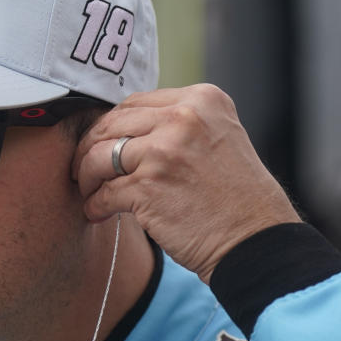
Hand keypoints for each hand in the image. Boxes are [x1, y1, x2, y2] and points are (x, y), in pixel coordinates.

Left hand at [73, 84, 300, 281]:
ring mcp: (164, 151)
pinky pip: (104, 193)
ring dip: (87, 176)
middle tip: (84, 169)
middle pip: (111, 124)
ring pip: (99, 156)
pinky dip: (95, 205)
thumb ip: (178, 123)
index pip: (135, 103)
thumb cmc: (235, 196)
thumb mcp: (218, 137)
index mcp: (201, 99)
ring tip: (90, 192)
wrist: (256, 241)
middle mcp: (183, 118)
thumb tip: (122, 124)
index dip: (111, 125)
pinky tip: (98, 212)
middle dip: (90, 147)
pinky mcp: (148, 187)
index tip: (102, 144)